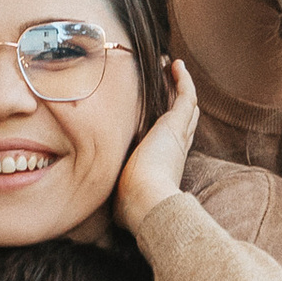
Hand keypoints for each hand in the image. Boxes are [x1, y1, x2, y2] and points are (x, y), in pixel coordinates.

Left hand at [115, 58, 199, 228]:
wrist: (146, 202)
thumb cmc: (131, 206)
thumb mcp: (118, 196)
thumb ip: (112, 195)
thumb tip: (95, 215)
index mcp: (164, 164)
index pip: (171, 139)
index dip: (169, 122)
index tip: (159, 109)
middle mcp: (176, 149)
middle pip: (183, 118)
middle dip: (178, 98)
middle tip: (170, 79)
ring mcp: (178, 136)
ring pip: (186, 105)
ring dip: (180, 84)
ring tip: (171, 66)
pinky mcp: (176, 125)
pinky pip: (186, 96)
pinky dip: (183, 80)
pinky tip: (176, 65)